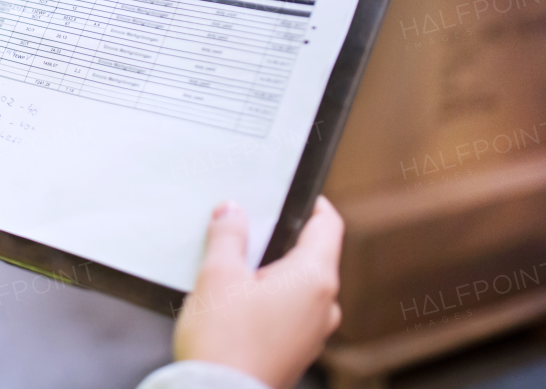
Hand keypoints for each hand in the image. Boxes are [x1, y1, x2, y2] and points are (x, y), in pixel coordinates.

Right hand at [174, 196, 343, 388]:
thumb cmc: (224, 342)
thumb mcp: (218, 276)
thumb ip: (228, 236)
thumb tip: (232, 211)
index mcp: (314, 278)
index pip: (328, 225)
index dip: (311, 203)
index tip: (291, 194)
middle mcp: (324, 305)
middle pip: (312, 256)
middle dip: (281, 240)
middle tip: (246, 229)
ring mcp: (313, 332)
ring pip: (300, 286)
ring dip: (273, 273)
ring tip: (234, 270)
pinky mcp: (297, 352)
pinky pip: (291, 312)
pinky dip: (271, 300)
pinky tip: (237, 303)